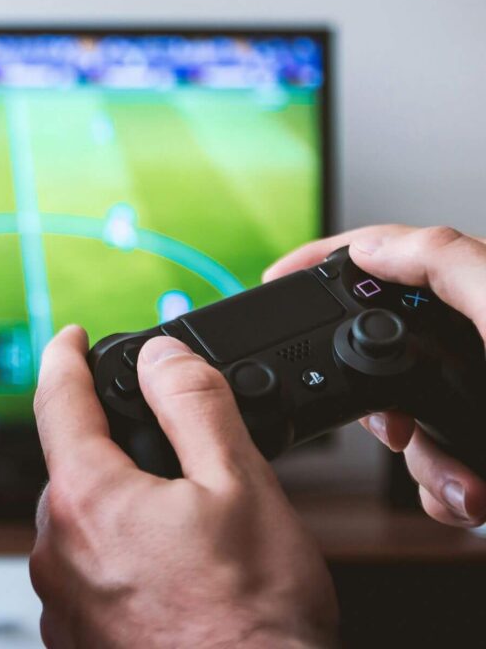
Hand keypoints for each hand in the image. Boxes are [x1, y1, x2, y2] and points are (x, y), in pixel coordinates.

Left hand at [31, 327, 337, 647]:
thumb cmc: (252, 621)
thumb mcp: (241, 486)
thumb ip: (194, 405)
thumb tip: (161, 357)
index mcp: (87, 498)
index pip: (57, 399)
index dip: (65, 355)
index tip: (71, 336)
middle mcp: (56, 548)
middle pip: (72, 463)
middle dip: (110, 444)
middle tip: (170, 455)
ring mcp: (61, 598)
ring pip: (80, 518)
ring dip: (117, 504)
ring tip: (182, 527)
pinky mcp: (74, 636)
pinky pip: (84, 569)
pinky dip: (115, 553)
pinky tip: (164, 572)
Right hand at [264, 224, 485, 526]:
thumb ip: (447, 263)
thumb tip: (371, 245)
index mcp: (483, 299)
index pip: (390, 257)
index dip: (328, 260)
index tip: (278, 279)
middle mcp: (480, 343)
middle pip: (386, 345)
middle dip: (377, 396)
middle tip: (387, 422)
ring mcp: (483, 399)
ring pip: (405, 418)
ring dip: (422, 460)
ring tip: (464, 484)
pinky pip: (436, 465)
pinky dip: (444, 490)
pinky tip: (474, 499)